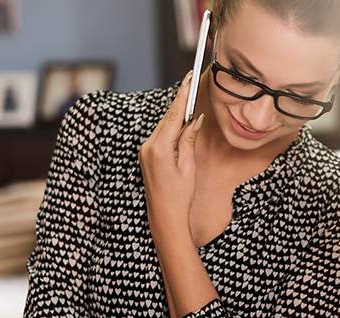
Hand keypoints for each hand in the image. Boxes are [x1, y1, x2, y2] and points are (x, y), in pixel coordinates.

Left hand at [139, 70, 205, 223]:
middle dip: (181, 101)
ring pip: (164, 126)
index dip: (182, 95)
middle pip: (168, 117)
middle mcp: (148, 146)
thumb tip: (194, 119)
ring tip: (189, 99)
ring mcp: (145, 151)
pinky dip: (171, 127)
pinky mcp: (146, 155)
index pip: (173, 114)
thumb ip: (189, 139)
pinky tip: (181, 121)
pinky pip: (160, 135)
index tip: (188, 79)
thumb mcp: (188, 165)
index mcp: (159, 147)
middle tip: (191, 82)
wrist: (165, 216)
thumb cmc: (180, 195)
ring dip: (177, 114)